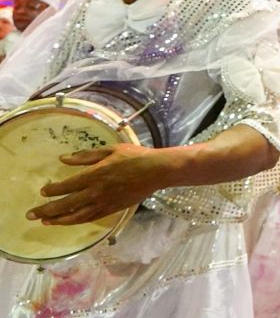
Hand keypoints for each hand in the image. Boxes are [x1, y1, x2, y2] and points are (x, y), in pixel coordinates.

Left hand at [29, 143, 173, 226]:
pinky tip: (68, 221)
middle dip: (46, 210)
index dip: (52, 190)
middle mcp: (97, 192)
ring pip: (76, 216)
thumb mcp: (111, 150)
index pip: (67, 186)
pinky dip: (76, 221)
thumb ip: (86, 156)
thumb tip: (64, 159)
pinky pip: (90, 218)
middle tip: (31, 215)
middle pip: (66, 204)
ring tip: (47, 221)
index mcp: (95, 175)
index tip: (43, 191)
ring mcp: (104, 203)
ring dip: (59, 220)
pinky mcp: (112, 209)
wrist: (156, 171)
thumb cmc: (135, 157)